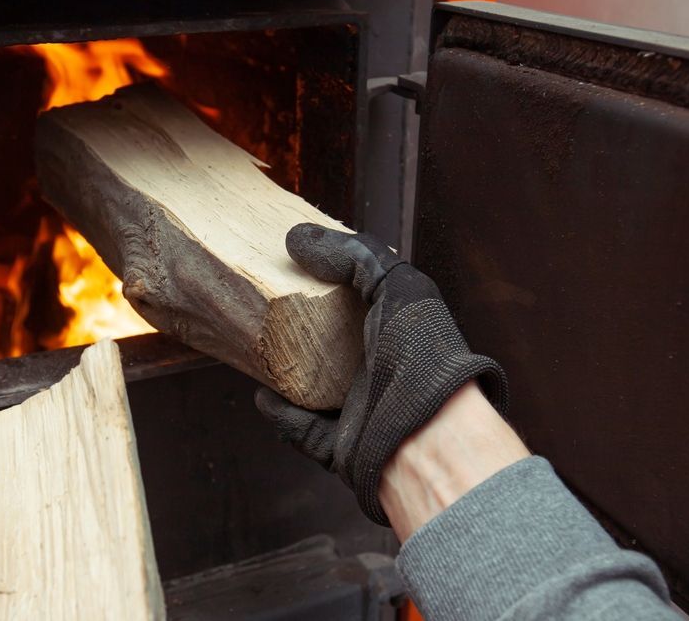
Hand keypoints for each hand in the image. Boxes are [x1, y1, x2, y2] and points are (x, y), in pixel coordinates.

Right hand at [254, 223, 507, 524]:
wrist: (425, 433)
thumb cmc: (423, 356)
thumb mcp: (396, 285)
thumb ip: (354, 256)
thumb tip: (299, 239)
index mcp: (401, 333)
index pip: (367, 305)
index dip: (337, 287)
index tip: (301, 271)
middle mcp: (385, 373)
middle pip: (338, 349)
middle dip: (308, 332)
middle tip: (273, 309)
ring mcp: (363, 413)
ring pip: (318, 391)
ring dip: (290, 374)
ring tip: (263, 350)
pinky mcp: (342, 447)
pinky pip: (303, 430)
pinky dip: (282, 415)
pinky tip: (263, 395)